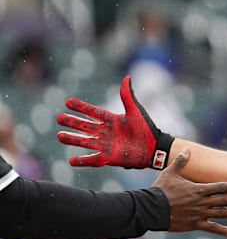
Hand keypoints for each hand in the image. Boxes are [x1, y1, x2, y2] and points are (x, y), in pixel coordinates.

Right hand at [56, 76, 174, 168]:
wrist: (155, 148)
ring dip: (73, 139)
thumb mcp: (135, 110)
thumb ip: (127, 95)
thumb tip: (126, 77)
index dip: (81, 108)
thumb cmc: (146, 129)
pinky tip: (71, 160)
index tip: (68, 102)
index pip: (92, 112)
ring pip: (85, 141)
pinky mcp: (109, 158)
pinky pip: (92, 160)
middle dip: (72, 122)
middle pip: (85, 126)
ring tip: (60, 136)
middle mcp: (106, 132)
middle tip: (59, 118)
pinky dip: (82, 161)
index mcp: (111, 120)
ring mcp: (106, 145)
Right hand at [154, 149, 226, 236]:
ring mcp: (199, 214)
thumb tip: (187, 149)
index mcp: (198, 189)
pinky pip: (210, 228)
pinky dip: (221, 230)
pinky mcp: (194, 224)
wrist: (151, 209)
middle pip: (224, 200)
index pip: (220, 187)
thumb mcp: (170, 173)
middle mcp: (202, 202)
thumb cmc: (160, 190)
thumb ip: (181, 162)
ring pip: (221, 213)